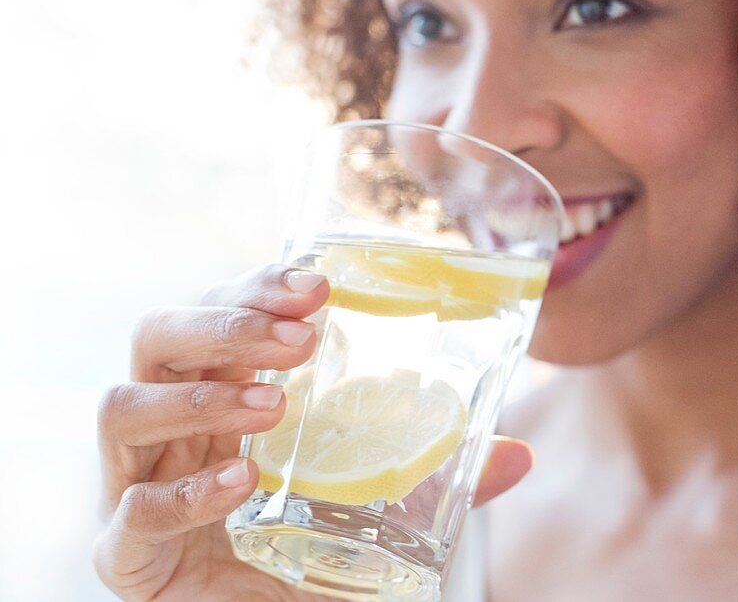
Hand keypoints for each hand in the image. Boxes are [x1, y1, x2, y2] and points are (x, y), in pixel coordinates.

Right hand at [94, 264, 533, 600]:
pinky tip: (240, 482)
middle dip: (226, 324)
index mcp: (216, 387)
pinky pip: (131, 509)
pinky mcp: (123, 549)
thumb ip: (430, 476)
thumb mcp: (364, 499)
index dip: (257, 286)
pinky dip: (186, 493)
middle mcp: (166, 422)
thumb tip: (518, 455)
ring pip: (123, 405)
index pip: (219, 309)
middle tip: (298, 338)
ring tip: (270, 405)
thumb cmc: (287, 539)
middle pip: (156, 336)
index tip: (318, 283)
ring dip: (200, 398)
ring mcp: (133, 480)